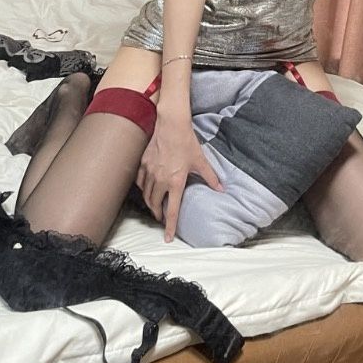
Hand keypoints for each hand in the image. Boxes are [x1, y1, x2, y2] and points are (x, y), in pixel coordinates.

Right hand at [135, 109, 223, 242]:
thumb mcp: (201, 161)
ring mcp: (150, 172)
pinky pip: (140, 181)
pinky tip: (147, 188)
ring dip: (150, 204)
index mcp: (175, 182)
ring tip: (154, 206)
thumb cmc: (187, 142)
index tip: (167, 238)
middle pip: (155, 205)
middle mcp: (160, 180)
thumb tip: (221, 189)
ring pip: (146, 195)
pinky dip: (143, 188)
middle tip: (161, 218)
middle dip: (158, 214)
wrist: (171, 125)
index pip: (172, 211)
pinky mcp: (143, 163)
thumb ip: (210, 177)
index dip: (170, 227)